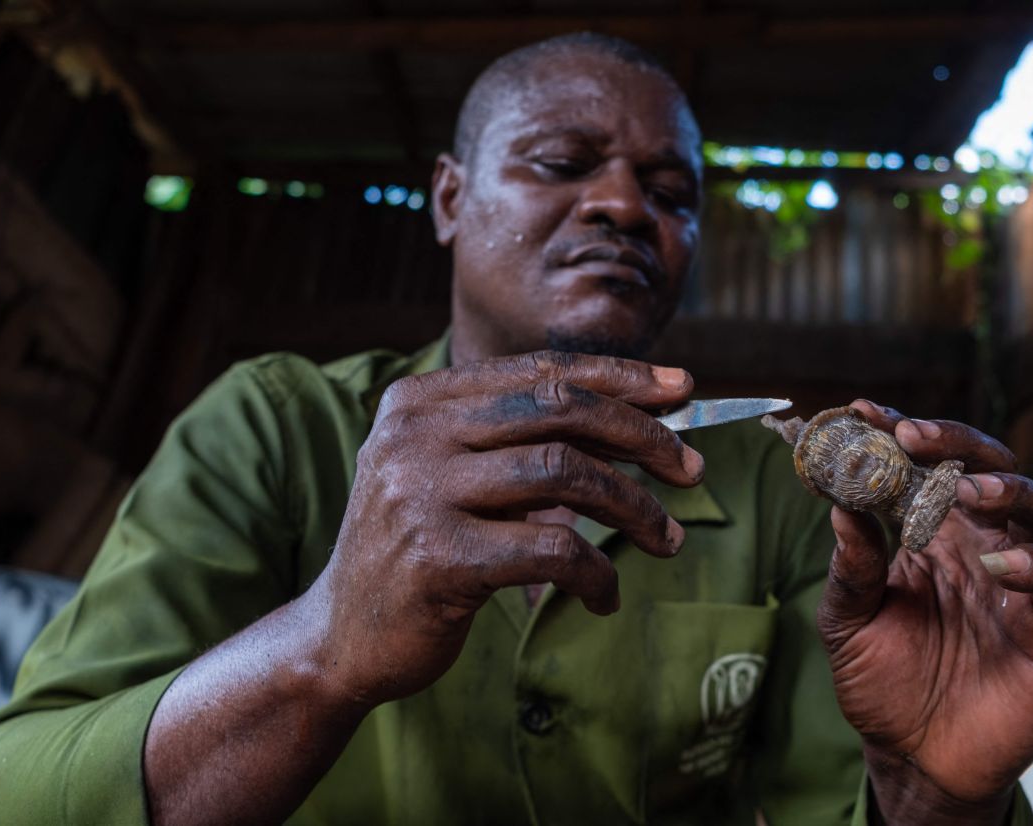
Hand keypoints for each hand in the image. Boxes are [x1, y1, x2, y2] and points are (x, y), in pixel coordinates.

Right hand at [306, 351, 702, 707]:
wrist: (340, 637)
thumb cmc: (419, 551)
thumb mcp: (457, 479)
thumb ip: (521, 445)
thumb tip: (636, 424)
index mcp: (420, 401)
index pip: (539, 370)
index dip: (618, 377)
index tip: (682, 390)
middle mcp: (415, 433)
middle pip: (560, 409)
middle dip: (642, 436)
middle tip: (692, 469)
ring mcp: (421, 493)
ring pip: (565, 473)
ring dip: (634, 507)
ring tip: (666, 539)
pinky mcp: (438, 558)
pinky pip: (553, 549)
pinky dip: (596, 573)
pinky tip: (605, 597)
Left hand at [817, 400, 1032, 823]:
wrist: (915, 756)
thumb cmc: (880, 680)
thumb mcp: (848, 623)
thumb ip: (851, 567)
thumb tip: (839, 502)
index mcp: (930, 534)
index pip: (922, 468)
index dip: (898, 434)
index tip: (863, 411)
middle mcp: (980, 544)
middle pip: (987, 468)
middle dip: (954, 442)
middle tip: (912, 436)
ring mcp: (1021, 580)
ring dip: (1007, 489)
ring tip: (968, 491)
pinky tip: (1002, 567)